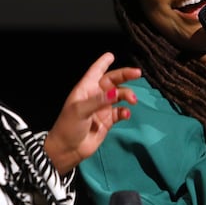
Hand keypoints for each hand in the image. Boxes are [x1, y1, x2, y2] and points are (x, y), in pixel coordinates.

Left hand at [44, 52, 140, 173]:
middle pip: (112, 81)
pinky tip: (126, 114)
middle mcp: (94, 96)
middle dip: (124, 76)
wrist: (67, 149)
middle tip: (137, 73)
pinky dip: (125, 111)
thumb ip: (99, 101)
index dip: (103, 62)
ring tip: (132, 100)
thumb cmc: (68, 126)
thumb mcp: (80, 110)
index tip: (111, 55)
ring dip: (127, 95)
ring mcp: (102, 108)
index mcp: (85, 89)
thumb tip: (116, 93)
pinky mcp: (107, 121)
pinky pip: (120, 112)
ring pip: (119, 96)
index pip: (95, 71)